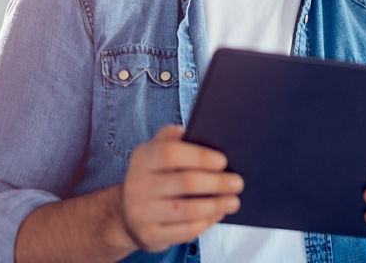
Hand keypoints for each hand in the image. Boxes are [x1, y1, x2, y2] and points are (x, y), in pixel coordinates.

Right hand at [120, 124, 243, 252]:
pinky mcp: (149, 235)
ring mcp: (141, 212)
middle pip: (184, 182)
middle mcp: (138, 184)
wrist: (127, 213)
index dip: (199, 157)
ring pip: (187, 210)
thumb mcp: (155, 150)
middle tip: (238, 182)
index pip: (170, 153)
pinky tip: (217, 214)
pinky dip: (205, 222)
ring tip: (234, 201)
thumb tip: (199, 130)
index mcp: (143, 157)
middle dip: (216, 183)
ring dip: (215, 205)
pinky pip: (184, 231)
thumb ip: (172, 137)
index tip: (223, 161)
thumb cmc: (153, 174)